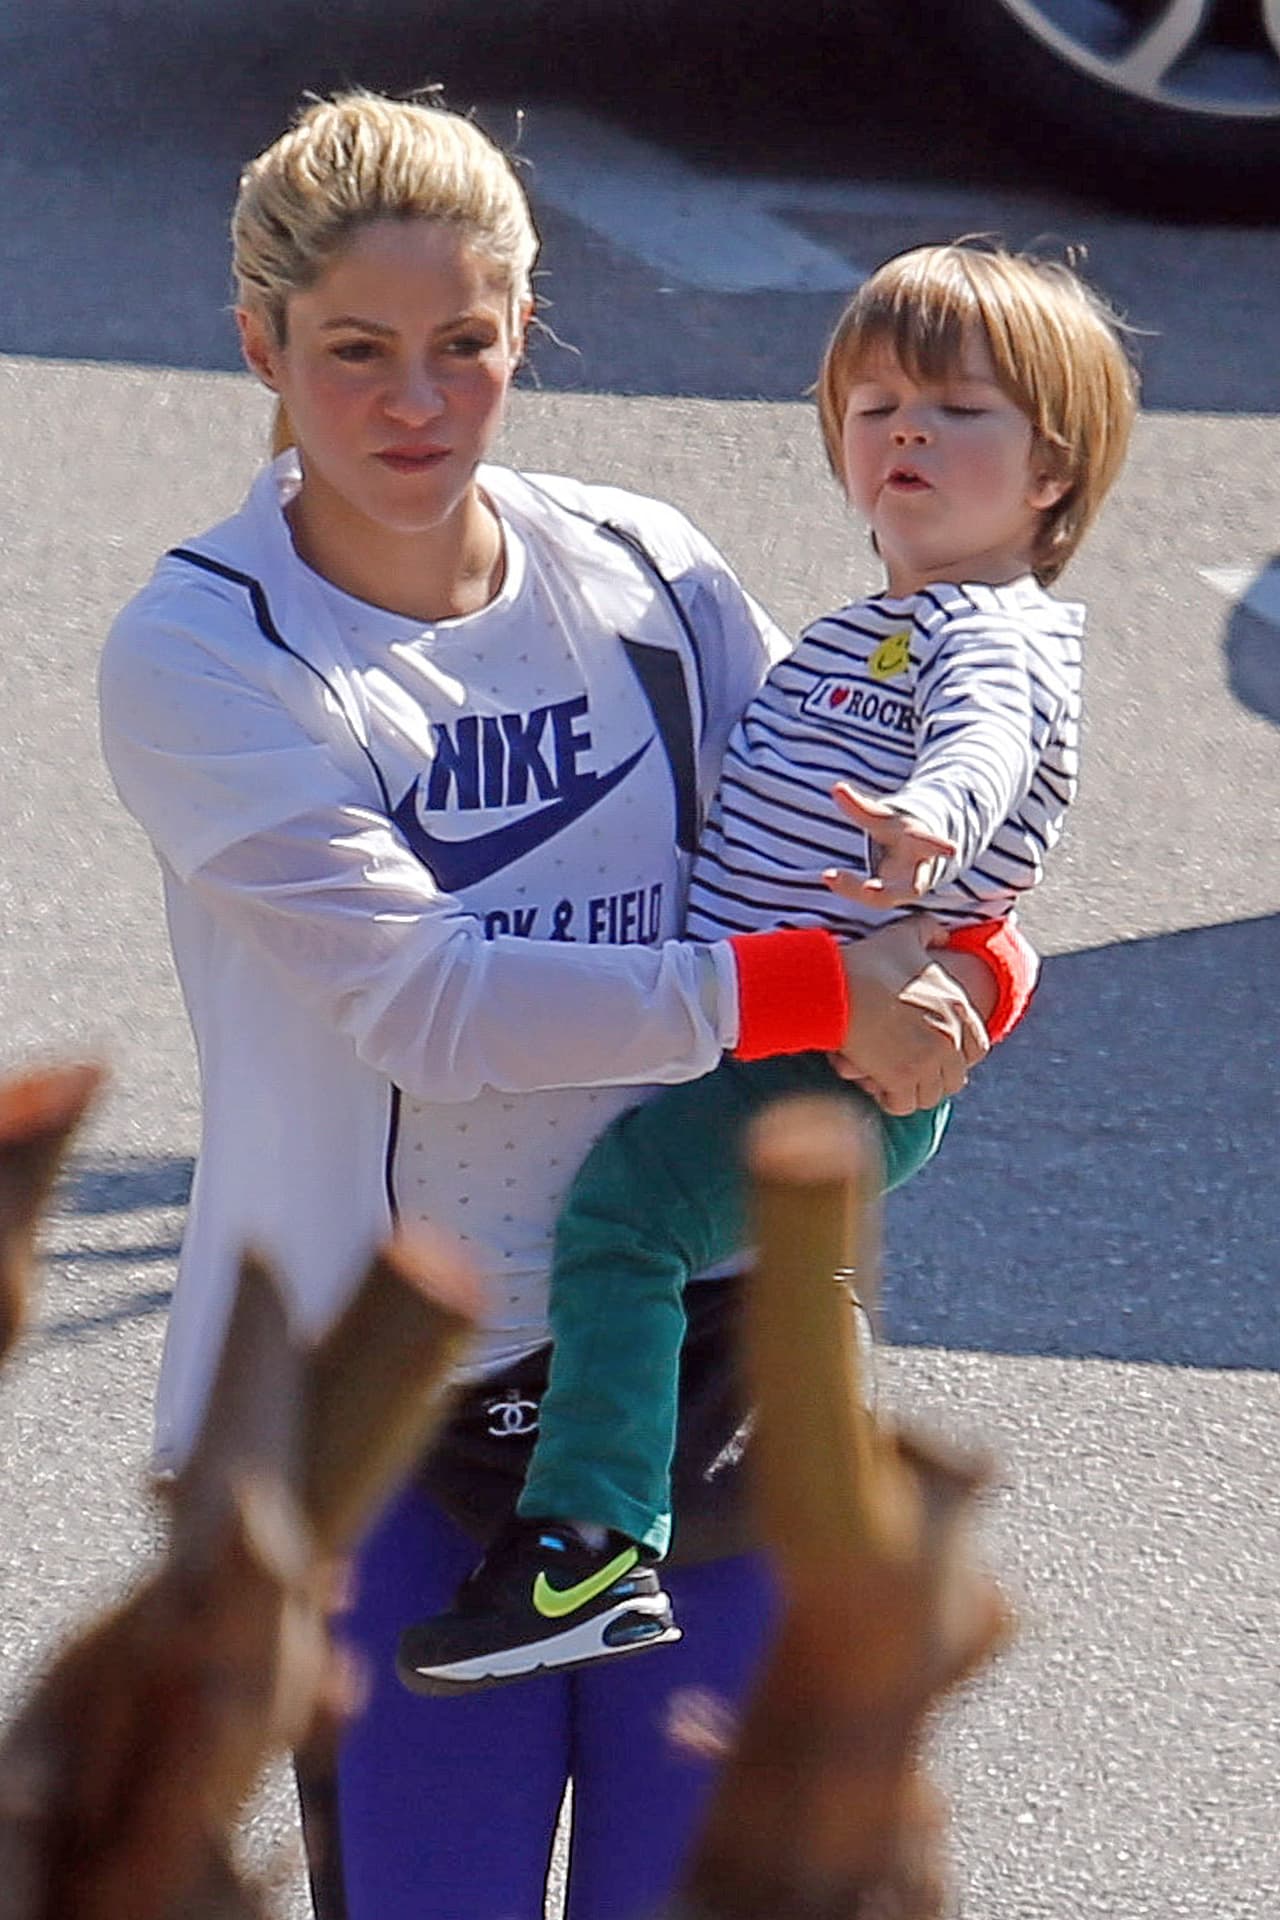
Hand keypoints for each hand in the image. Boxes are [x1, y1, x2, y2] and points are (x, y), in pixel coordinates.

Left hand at [824, 782, 955, 909]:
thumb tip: (835, 787)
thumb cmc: (898, 833)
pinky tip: (828, 877)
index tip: (952, 849)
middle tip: (870, 889)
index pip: (931, 844)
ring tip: (831, 877)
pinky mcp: (890, 898)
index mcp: (922, 844)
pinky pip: (869, 897)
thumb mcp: (883, 818)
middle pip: (914, 885)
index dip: (940, 846)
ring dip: (859, 891)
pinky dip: (847, 887)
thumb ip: (859, 806)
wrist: (910, 856)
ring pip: (885, 897)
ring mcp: (904, 889)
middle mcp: (918, 872)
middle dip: (898, 888)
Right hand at [832, 916, 988, 1115]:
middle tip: (908, 1069)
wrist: (832, 987)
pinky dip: (891, 1099)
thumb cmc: (864, 962)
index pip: (977, 1049)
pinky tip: (876, 1085)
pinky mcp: (901, 1078)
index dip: (955, 1054)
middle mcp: (950, 1036)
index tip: (931, 1051)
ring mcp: (928, 1059)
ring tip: (891, 1079)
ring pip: (931, 1095)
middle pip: (954, 1078)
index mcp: (959, 1008)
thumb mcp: (903, 937)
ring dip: (912, 1091)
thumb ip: (929, 931)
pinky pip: (904, 1104)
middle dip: (933, 1077)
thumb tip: (945, 934)